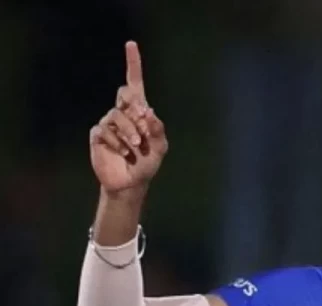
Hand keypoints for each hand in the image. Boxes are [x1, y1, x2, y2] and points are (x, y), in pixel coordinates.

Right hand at [89, 41, 167, 192]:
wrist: (132, 182)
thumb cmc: (148, 163)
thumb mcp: (160, 147)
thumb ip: (158, 129)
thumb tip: (149, 111)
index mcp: (139, 112)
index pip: (134, 84)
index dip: (133, 64)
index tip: (131, 44)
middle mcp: (122, 113)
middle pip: (124, 94)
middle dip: (135, 109)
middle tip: (145, 127)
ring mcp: (108, 123)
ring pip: (116, 115)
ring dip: (130, 132)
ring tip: (136, 147)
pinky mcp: (98, 135)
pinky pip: (105, 131)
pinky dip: (117, 142)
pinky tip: (124, 153)